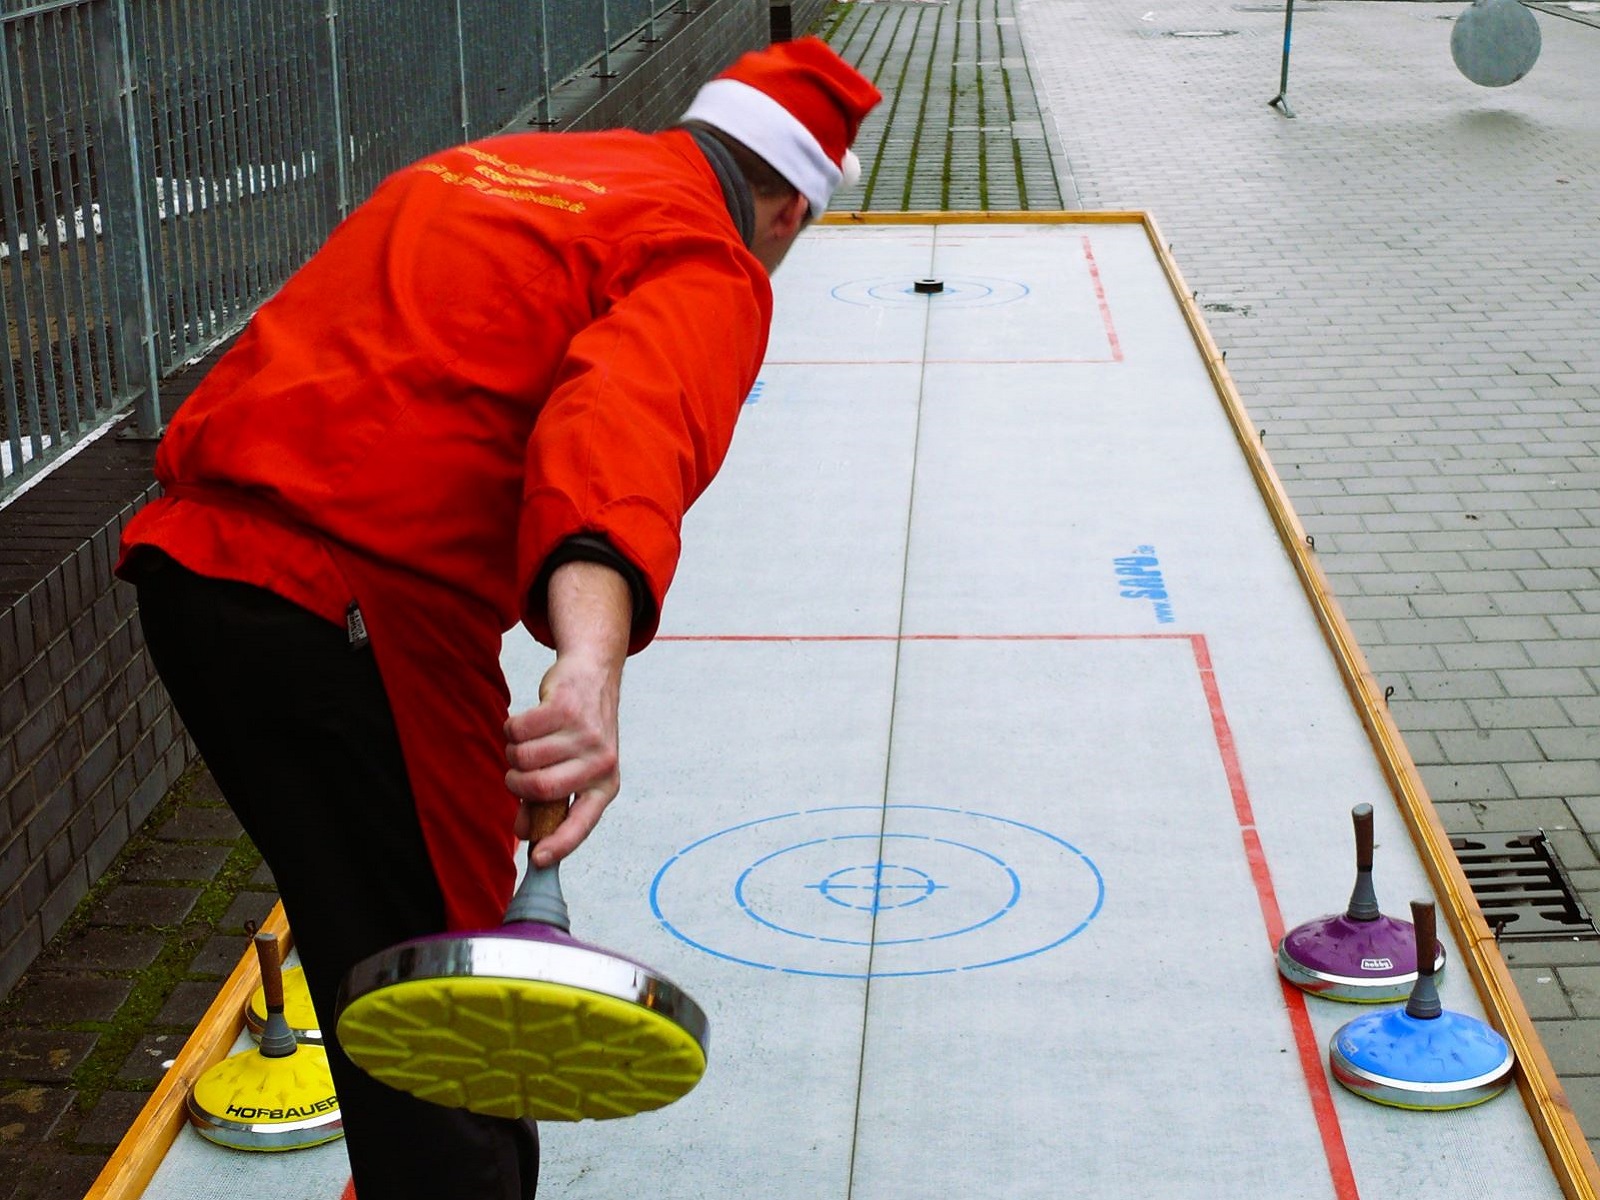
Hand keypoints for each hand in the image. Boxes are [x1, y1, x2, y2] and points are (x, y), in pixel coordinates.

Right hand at [504, 655, 619, 865]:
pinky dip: (512, 728)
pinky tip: (530, 720)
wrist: (593, 675)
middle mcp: (600, 762)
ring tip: (530, 740)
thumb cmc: (578, 731)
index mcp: (606, 785)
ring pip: (523, 758)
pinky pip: (517, 730)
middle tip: (517, 772)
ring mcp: (584, 734)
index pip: (582, 822)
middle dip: (516, 782)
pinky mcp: (565, 708)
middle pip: (540, 788)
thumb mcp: (573, 769)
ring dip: (514, 750)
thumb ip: (547, 802)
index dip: (560, 843)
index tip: (539, 860)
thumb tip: (524, 834)